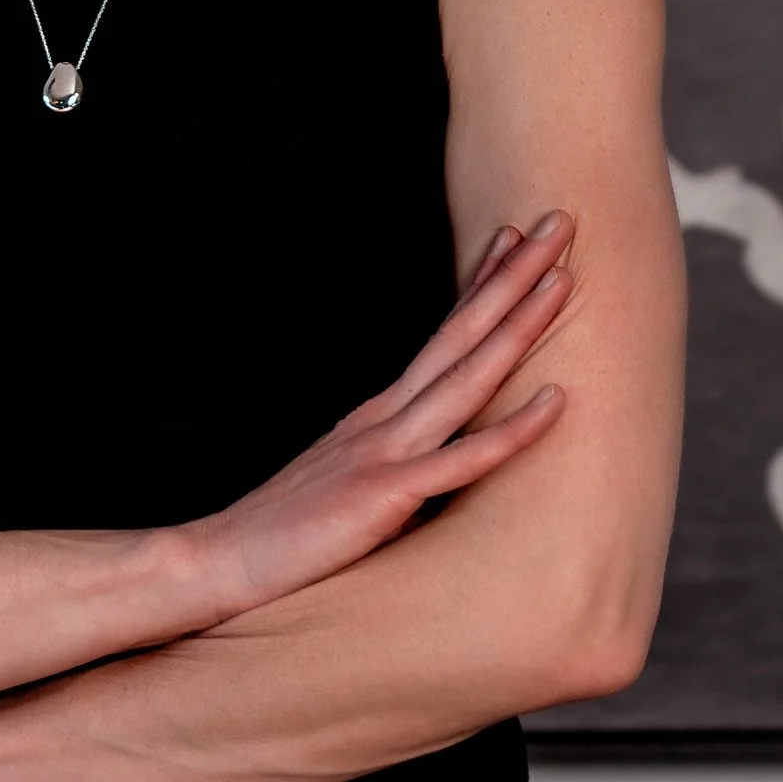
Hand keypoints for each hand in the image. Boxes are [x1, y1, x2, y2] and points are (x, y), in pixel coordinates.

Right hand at [181, 214, 573, 622]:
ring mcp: (384, 451)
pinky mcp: (384, 495)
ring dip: (518, 324)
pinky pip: (462, 460)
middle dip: (514, 277)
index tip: (514, 241)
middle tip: (558, 221)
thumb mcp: (346, 482)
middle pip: (462, 334)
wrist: (220, 560)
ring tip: (562, 276)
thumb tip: (430, 468)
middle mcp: (385, 418)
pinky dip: (513, 430)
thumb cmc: (284, 534)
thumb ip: (389, 466)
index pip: (441, 336)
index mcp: (378, 415)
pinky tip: (556, 401)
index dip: (482, 285)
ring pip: (467, 377)